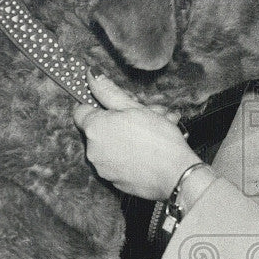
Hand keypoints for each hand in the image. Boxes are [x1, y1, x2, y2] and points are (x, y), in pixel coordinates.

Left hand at [72, 72, 199, 200]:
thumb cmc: (159, 140)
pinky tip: (151, 151)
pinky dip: (132, 156)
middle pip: (101, 128)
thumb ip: (109, 92)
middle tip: (146, 116)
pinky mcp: (115, 182)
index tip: (115, 105)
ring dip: (130, 137)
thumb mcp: (136, 108)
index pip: (81, 111)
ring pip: (112, 146)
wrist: (176, 176)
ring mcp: (103, 169)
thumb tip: (92, 75)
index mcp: (95, 128)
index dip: (98, 105)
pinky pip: (119, 163)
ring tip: (156, 134)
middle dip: (121, 121)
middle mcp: (93, 150)